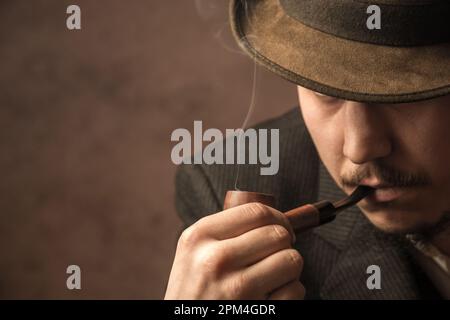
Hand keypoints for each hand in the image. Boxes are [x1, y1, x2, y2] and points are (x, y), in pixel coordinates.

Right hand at [164, 203, 304, 299]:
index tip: (280, 227)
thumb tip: (271, 217)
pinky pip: (295, 290)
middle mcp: (215, 259)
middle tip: (276, 253)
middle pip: (277, 234)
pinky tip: (272, 295)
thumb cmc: (193, 291)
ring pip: (291, 259)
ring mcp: (235, 288)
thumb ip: (222, 232)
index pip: (256, 211)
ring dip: (290, 267)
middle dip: (284, 243)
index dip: (278, 217)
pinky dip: (290, 292)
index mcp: (200, 237)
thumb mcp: (193, 253)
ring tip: (274, 274)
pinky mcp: (255, 312)